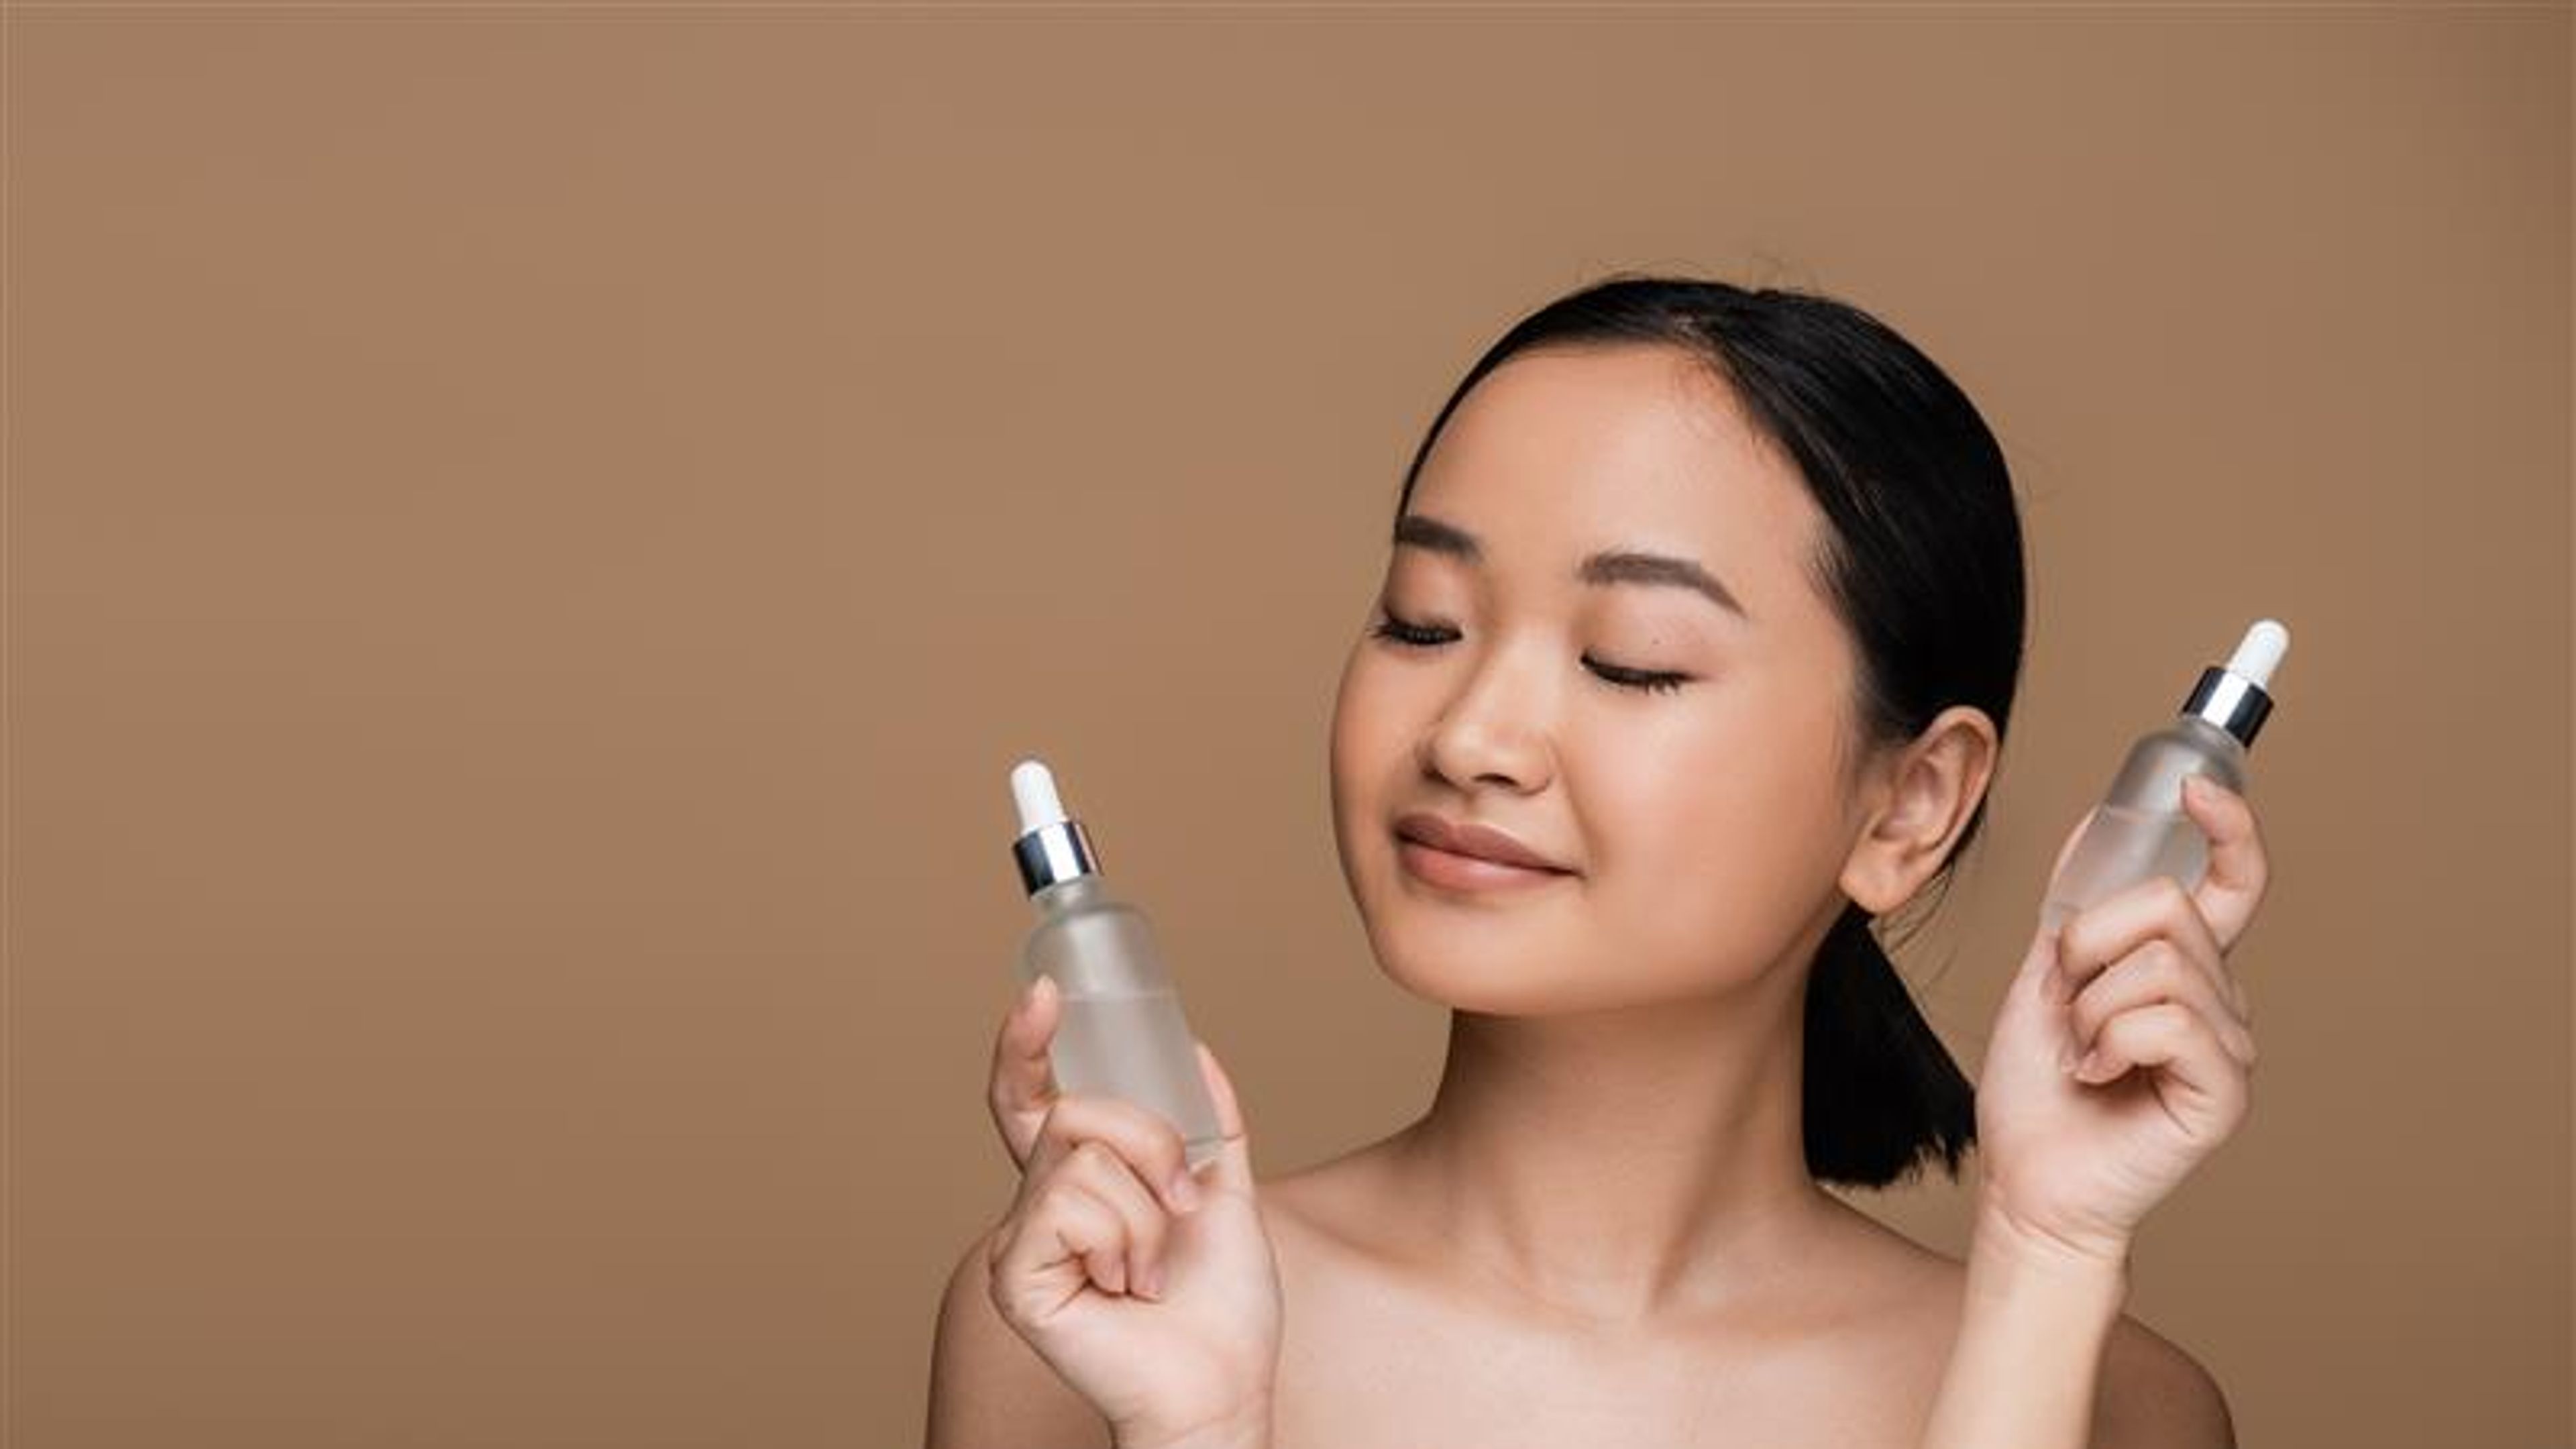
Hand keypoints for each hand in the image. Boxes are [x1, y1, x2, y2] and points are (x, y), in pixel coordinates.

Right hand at [983, 978, 1281, 1448]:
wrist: (1223, 1383)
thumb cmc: (1220, 1309)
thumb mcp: (1227, 1192)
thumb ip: (1210, 1126)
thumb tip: (1197, 1051)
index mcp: (1078, 1184)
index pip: (1032, 1099)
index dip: (1028, 1043)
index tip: (1045, 991)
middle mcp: (1038, 1206)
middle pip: (1071, 1113)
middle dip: (1148, 1140)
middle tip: (1183, 1197)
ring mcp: (1019, 1242)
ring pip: (1081, 1159)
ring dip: (1147, 1209)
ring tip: (1154, 1264)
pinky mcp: (1015, 1277)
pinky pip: (1067, 1207)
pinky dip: (1122, 1239)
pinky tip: (1128, 1285)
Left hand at [1975, 774, 2270, 1262]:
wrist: (2025, 1178)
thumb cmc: (2037, 1089)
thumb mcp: (2045, 974)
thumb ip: (2078, 906)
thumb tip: (2099, 819)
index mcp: (2184, 965)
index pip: (2233, 880)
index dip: (2229, 826)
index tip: (2196, 786)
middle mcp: (2219, 998)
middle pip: (2168, 907)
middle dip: (2088, 948)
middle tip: (2067, 1007)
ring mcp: (2228, 1045)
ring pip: (2160, 963)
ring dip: (2090, 1006)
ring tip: (2081, 1051)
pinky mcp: (2223, 1092)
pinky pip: (2169, 1020)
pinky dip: (2109, 1041)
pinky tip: (2096, 1076)